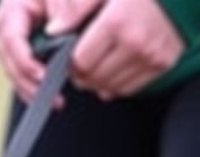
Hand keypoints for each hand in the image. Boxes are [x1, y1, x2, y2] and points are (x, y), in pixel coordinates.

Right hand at [0, 0, 49, 102]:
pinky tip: (52, 101)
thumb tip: (57, 31)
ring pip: (15, 76)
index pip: (11, 41)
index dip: (25, 61)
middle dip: (30, 84)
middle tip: (52, 98)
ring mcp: (9, 49)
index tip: (42, 75)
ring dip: (34, 92)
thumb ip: (65, 6)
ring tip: (56, 103)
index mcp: (11, 12)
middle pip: (11, 65)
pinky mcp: (18, 60)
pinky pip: (23, 79)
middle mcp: (5, 34)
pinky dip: (36, 90)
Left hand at [46, 0, 184, 97]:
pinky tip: (116, 68)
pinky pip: (128, 89)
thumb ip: (76, 9)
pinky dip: (117, 84)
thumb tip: (52, 31)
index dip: (70, 63)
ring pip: (107, 87)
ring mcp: (151, 56)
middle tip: (84, 62)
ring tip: (100, 63)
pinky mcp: (163, 64)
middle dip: (82, 74)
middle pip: (92, 78)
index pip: (79, 62)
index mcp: (117, 23)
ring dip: (98, 81)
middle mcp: (135, 42)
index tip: (70, 57)